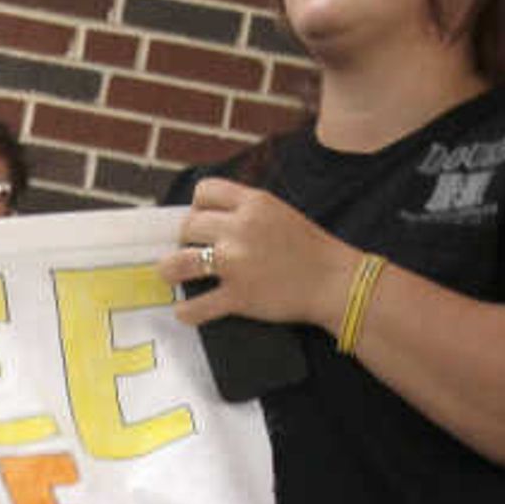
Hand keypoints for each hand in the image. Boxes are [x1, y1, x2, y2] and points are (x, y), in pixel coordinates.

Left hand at [161, 177, 348, 331]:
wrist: (335, 282)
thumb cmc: (311, 249)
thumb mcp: (280, 213)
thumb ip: (248, 211)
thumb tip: (212, 219)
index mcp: (253, 203)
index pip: (204, 191)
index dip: (198, 206)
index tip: (202, 221)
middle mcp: (239, 228)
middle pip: (188, 226)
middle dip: (187, 238)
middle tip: (193, 251)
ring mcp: (236, 263)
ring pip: (179, 263)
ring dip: (170, 270)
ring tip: (170, 274)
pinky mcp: (238, 296)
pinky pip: (197, 306)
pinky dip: (187, 312)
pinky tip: (186, 312)